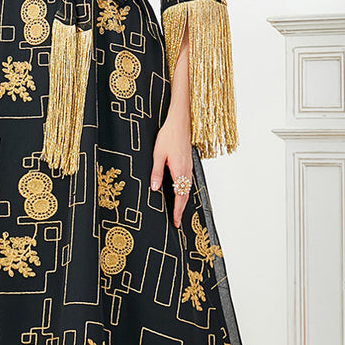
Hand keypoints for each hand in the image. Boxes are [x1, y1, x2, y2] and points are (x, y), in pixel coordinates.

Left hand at [151, 112, 191, 227]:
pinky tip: (180, 193)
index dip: (177, 210)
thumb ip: (157, 172)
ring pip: (187, 189)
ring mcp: (188, 167)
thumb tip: (155, 189)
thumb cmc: (169, 135)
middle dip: (181, 210)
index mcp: (179, 170)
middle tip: (177, 222)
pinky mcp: (187, 162)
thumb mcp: (158, 154)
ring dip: (183, 202)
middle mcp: (186, 170)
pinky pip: (188, 181)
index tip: (175, 222)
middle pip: (185, 195)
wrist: (180, 121)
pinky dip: (185, 191)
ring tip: (178, 212)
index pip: (180, 196)